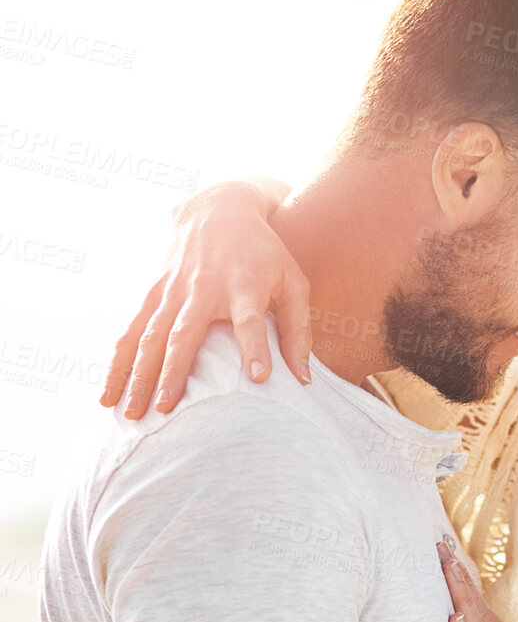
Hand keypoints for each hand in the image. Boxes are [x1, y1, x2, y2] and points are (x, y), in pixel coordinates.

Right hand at [103, 178, 308, 417]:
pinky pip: (132, 330)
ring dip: (137, 375)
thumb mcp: (294, 283)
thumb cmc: (267, 253)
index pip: (251, 322)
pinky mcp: (153, 292)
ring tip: (130, 412)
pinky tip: (109, 391)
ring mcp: (172, 290)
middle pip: (185, 335)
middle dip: (172, 373)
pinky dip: (119, 361)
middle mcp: (203, 289)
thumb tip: (305, 381)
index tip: (260, 377)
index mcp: (244, 287)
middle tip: (165, 410)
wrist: (219, 209)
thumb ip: (299, 332)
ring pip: (149, 336)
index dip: (255, 348)